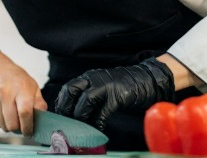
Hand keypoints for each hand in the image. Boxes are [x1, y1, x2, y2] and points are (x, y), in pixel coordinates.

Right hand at [0, 49, 46, 134]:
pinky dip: (1, 121)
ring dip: (10, 125)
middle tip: (22, 124)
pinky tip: (4, 110)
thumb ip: (39, 103)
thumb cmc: (16, 79)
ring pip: (3, 126)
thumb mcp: (33, 86)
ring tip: (13, 115)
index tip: (29, 131)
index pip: (25, 113)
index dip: (28, 126)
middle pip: (12, 124)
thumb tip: (42, 119)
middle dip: (19, 128)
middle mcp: (5, 93)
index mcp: (21, 88)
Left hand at [55, 57, 174, 130]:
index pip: (67, 88)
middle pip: (71, 91)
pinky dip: (98, 123)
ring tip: (81, 129)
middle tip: (66, 124)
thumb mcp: (101, 87)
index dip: (61, 104)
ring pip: (85, 101)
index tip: (59, 118)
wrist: (147, 80)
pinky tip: (97, 130)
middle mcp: (94, 78)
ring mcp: (106, 86)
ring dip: (80, 117)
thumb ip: (88, 96)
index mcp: (88, 77)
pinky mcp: (118, 96)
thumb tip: (73, 115)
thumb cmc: (122, 87)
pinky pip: (103, 112)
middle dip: (66, 109)